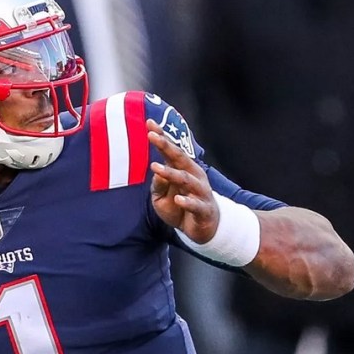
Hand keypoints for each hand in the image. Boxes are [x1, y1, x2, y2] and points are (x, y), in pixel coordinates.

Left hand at [147, 119, 217, 242]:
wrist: (203, 229)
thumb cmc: (179, 208)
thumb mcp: (161, 198)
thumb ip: (158, 185)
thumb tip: (156, 172)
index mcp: (183, 170)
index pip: (171, 150)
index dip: (161, 137)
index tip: (149, 123)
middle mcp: (193, 176)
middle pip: (179, 158)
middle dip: (166, 146)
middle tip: (151, 136)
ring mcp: (200, 192)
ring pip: (186, 180)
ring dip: (171, 174)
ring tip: (156, 168)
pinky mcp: (204, 209)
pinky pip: (196, 204)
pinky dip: (187, 202)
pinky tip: (178, 199)